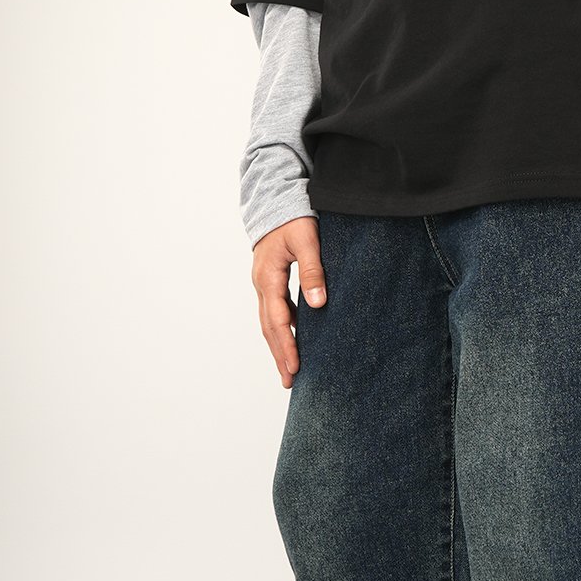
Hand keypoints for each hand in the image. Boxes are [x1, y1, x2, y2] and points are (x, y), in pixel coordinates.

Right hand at [251, 216, 327, 387]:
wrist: (276, 198)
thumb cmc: (293, 217)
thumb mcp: (307, 240)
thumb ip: (313, 271)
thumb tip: (318, 304)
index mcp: (269, 277)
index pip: (278, 320)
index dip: (286, 345)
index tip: (295, 367)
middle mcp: (262, 284)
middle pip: (269, 327)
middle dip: (280, 354)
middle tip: (289, 382)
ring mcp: (264, 283)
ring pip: (270, 321)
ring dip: (279, 345)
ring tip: (290, 370)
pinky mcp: (271, 281)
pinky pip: (275, 311)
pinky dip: (283, 329)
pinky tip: (294, 340)